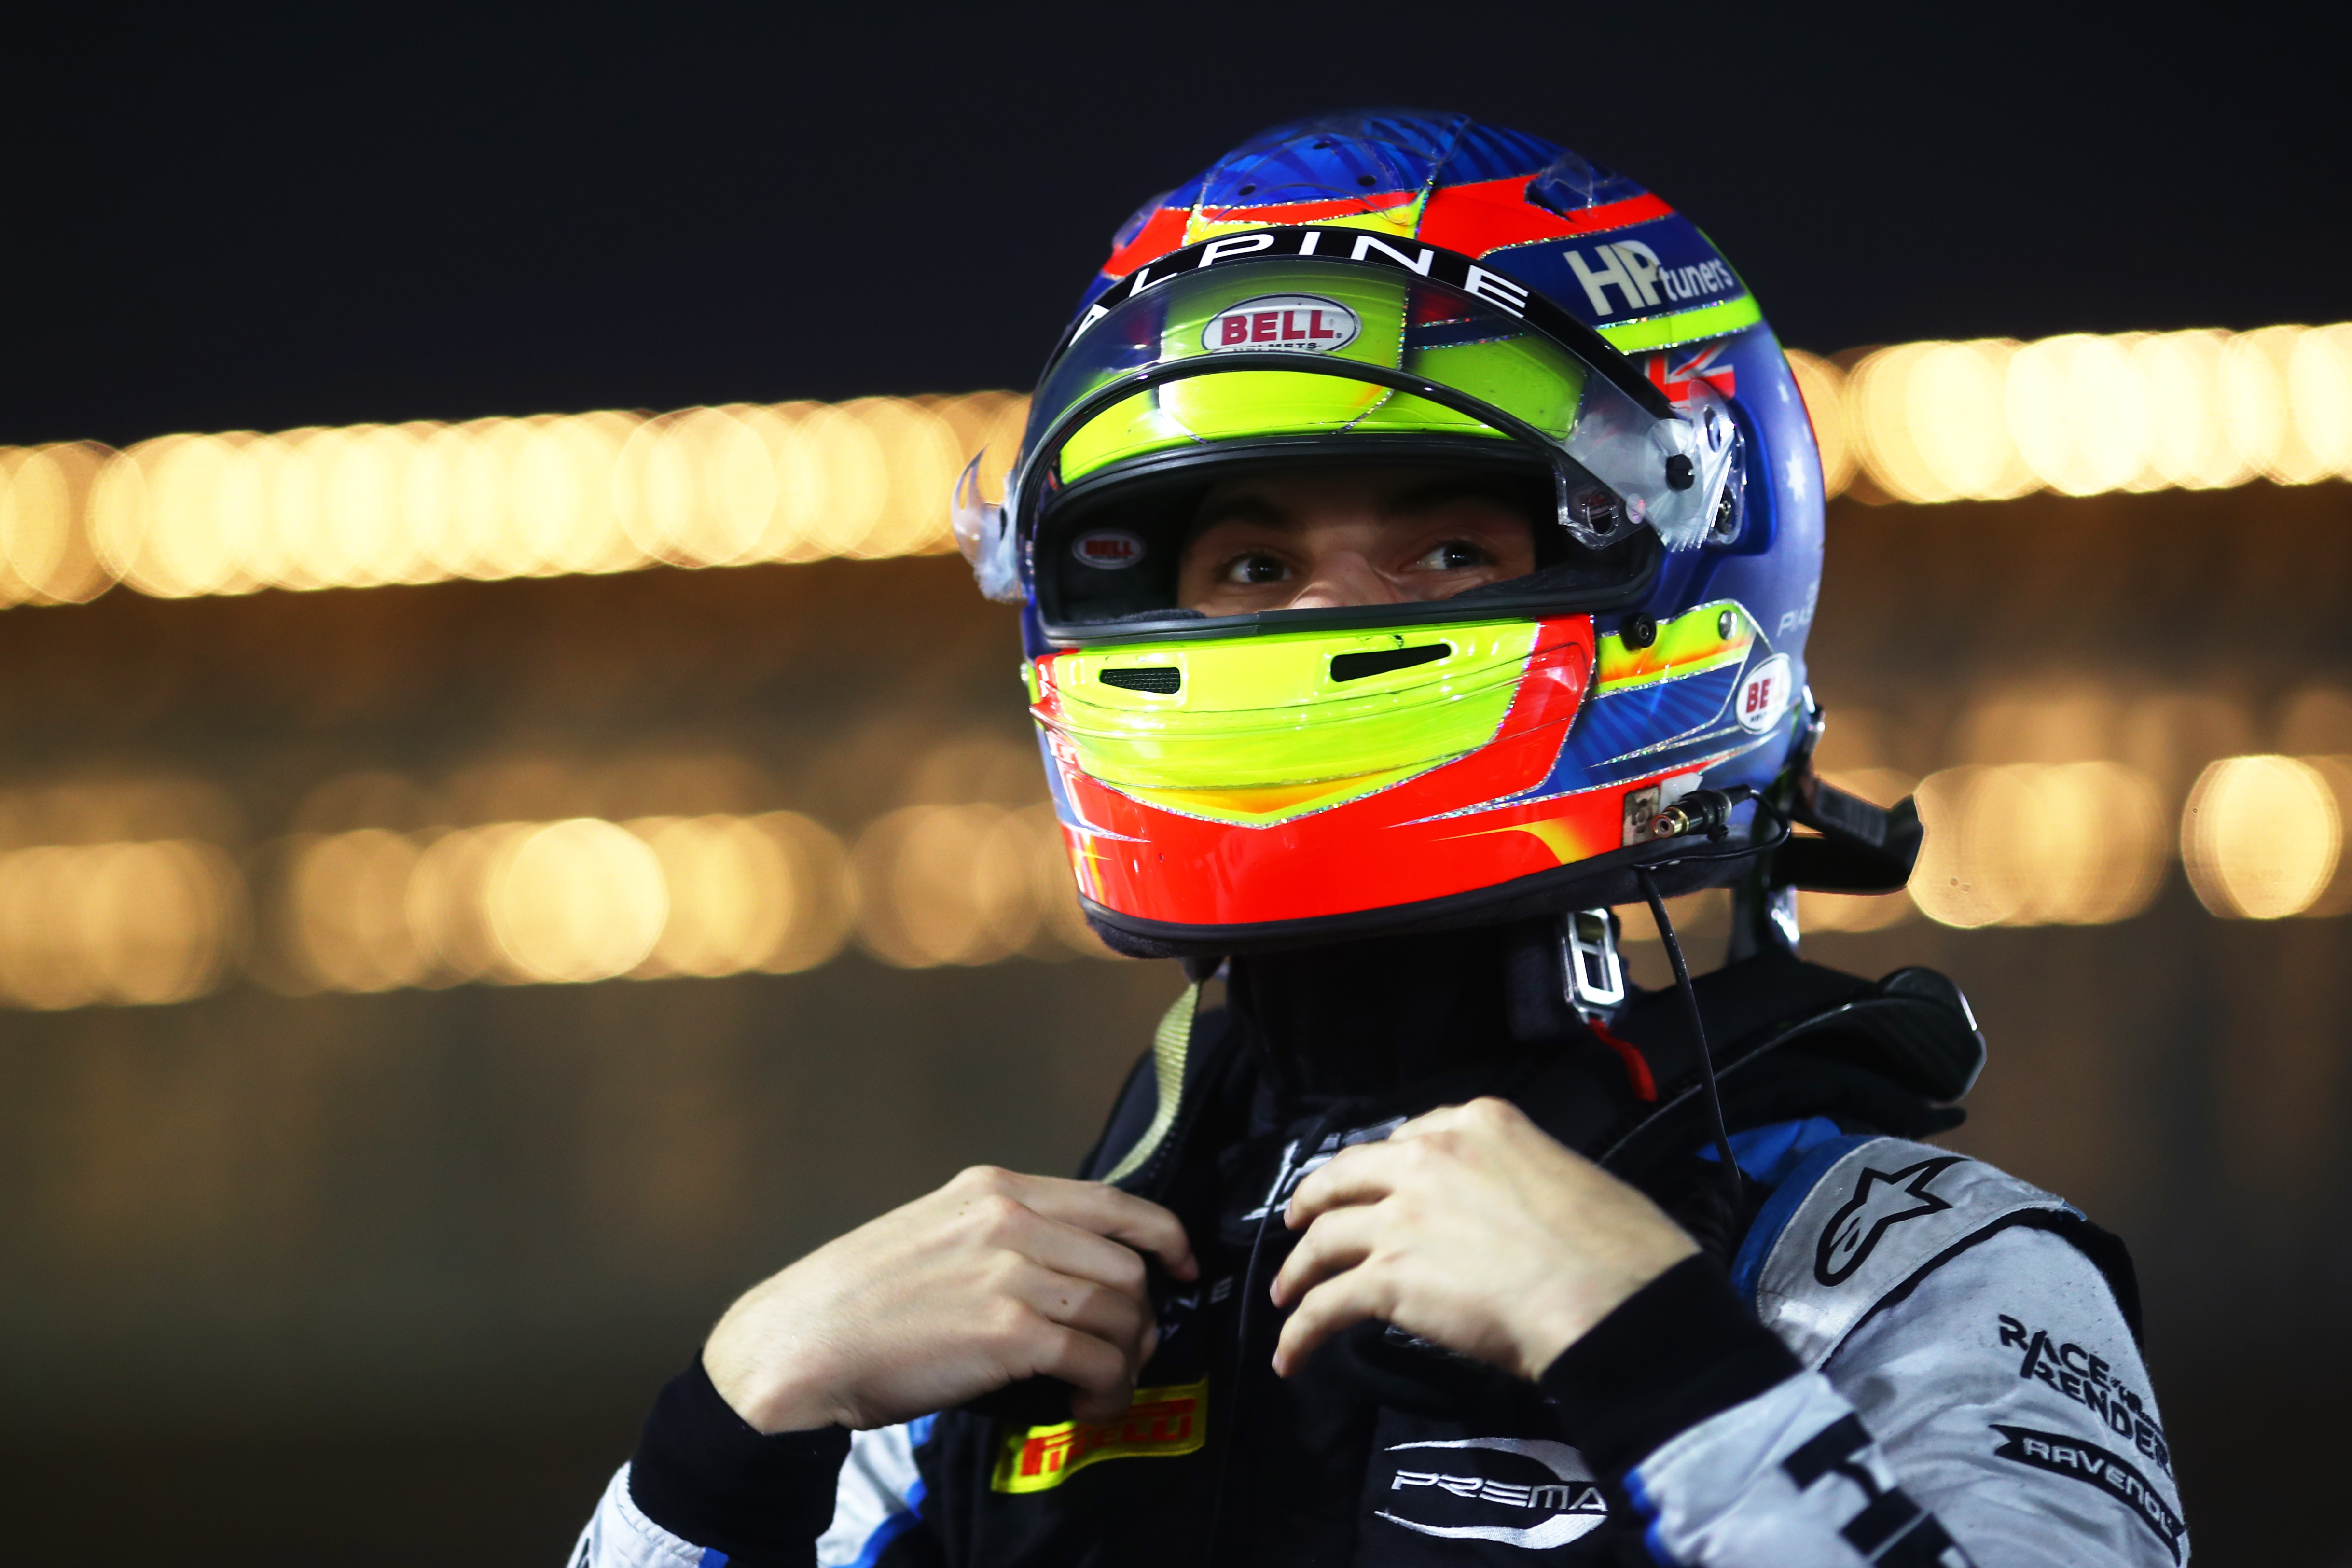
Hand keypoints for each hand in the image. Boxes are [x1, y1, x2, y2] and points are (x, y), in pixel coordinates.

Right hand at [703, 1166, 1195, 1432]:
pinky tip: (1085, 1405)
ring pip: (1121, 1314)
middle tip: (1126, 1353)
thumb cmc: (861, 1299)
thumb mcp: (938, 1232)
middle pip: (1127, 1267)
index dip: (1165, 1237)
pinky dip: (1107, 1391)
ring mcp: (1010, 1274)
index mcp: (997, 1189)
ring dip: (1128, 1360)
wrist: (799, 1344)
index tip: (1182, 1267)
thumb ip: (1005, 1234)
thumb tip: (1072, 1267)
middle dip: (1143, 1318)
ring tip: (1102, 1386)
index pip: (1116, 1201)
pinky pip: (1097, 1361)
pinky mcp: (1007, 1333)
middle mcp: (1010, 1219)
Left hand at [1269, 1097, 1696, 1379]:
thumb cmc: (1614, 1247)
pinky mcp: (1388, 1277)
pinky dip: (1301, 1333)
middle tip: (1301, 1225)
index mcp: (1476, 1124)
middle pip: (1346, 1177)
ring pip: (1324, 1239)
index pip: (1405, 1141)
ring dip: (1298, 1270)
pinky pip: (1327, 1305)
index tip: (1372, 1192)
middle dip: (1315, 1202)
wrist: (1609, 1299)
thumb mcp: (1566, 1175)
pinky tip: (1292, 1355)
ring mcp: (1401, 1217)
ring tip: (1286, 1295)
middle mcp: (1426, 1158)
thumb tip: (1512, 1213)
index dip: (1380, 1171)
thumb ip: (1518, 1179)